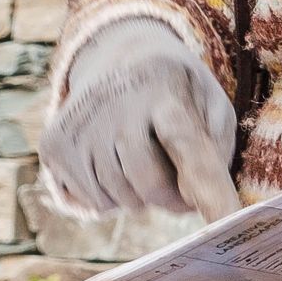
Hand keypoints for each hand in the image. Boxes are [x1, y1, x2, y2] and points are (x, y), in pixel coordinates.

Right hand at [39, 14, 240, 219]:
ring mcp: (79, 123)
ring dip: (140, 196)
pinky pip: (93, 203)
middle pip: (149, 184)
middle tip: (180, 186)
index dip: (210, 192)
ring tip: (142, 162)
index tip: (228, 222)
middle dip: (171, 197)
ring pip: (119, 198)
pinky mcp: (53, 144)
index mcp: (166, 90)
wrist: (116, 58)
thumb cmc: (175, 95)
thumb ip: (216, 151)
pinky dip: (111, 197)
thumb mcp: (210, 105)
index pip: (190, 149)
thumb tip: (201, 202)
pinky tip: (113, 165)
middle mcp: (116, 102)